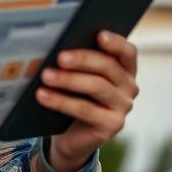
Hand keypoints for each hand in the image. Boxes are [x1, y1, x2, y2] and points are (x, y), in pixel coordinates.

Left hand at [35, 30, 138, 171]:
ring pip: (97, 87)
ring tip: (45, 76)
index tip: (99, 34)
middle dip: (82, 59)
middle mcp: (129, 87)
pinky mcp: (111, 126)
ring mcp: (122, 107)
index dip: (115, 42)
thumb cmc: (73, 97)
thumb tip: (58, 46)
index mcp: (124, 69)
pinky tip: (43, 96)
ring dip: (69, 80)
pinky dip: (61, 101)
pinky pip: (85, 110)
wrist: (70, 136)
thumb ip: (77, 62)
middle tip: (59, 57)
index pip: (127, 52)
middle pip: (108, 67)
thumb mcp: (77, 77)